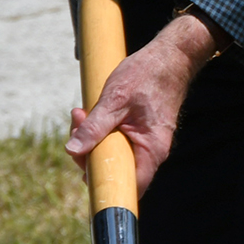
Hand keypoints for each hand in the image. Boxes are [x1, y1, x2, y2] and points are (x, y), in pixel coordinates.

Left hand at [65, 14, 219, 194]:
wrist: (170, 58)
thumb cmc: (148, 76)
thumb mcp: (115, 100)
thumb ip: (94, 127)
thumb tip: (73, 149)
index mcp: (152, 149)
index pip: (130, 185)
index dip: (106, 185)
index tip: (84, 170)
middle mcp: (151, 151)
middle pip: (114, 169)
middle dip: (87, 151)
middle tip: (77, 122)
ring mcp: (144, 143)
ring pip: (111, 155)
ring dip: (90, 138)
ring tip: (81, 113)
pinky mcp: (138, 134)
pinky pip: (114, 143)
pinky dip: (99, 131)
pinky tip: (90, 115)